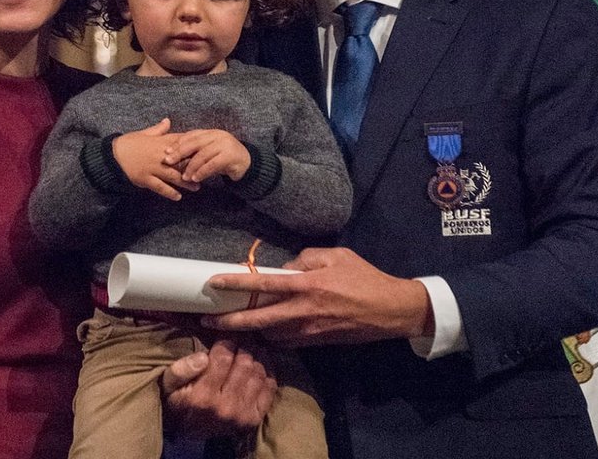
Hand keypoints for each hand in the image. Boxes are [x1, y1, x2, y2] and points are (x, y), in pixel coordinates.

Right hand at [113, 118, 197, 200]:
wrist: (111, 156)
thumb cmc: (127, 143)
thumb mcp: (143, 134)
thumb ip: (158, 129)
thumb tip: (168, 120)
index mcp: (159, 142)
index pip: (181, 144)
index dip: (194, 148)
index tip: (205, 152)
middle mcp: (159, 155)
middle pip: (181, 162)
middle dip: (194, 167)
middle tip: (206, 172)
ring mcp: (153, 168)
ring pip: (173, 176)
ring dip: (186, 182)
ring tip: (197, 188)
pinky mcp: (145, 179)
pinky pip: (160, 187)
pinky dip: (169, 192)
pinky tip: (178, 197)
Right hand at [160, 340, 276, 437]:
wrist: (186, 432)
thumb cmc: (177, 401)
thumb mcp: (168, 384)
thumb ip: (181, 369)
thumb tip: (202, 357)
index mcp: (202, 397)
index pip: (223, 359)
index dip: (226, 340)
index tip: (225, 334)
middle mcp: (225, 407)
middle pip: (244, 364)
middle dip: (243, 346)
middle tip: (241, 337)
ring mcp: (242, 415)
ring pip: (258, 373)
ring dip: (256, 357)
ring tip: (250, 349)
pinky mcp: (254, 419)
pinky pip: (269, 388)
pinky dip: (267, 373)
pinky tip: (259, 365)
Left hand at [166, 129, 251, 183]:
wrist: (247, 163)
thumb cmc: (224, 159)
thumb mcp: (209, 152)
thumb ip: (196, 150)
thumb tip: (173, 154)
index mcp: (210, 133)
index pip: (191, 135)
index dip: (178, 143)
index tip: (166, 151)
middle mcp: (217, 135)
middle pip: (194, 143)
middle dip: (180, 152)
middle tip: (168, 161)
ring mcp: (225, 144)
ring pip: (203, 155)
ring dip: (191, 166)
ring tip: (184, 177)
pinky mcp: (230, 156)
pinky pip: (212, 164)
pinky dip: (202, 172)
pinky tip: (195, 179)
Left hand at [202, 247, 432, 346]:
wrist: (390, 311)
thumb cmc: (364, 278)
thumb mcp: (337, 255)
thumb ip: (306, 257)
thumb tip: (284, 266)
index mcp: (307, 285)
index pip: (264, 285)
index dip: (236, 284)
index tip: (214, 283)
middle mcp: (303, 311)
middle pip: (258, 320)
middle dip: (230, 323)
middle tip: (208, 321)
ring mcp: (309, 331)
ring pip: (269, 335)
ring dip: (249, 332)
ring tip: (229, 326)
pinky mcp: (315, 343)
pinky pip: (285, 341)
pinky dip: (270, 336)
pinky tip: (260, 331)